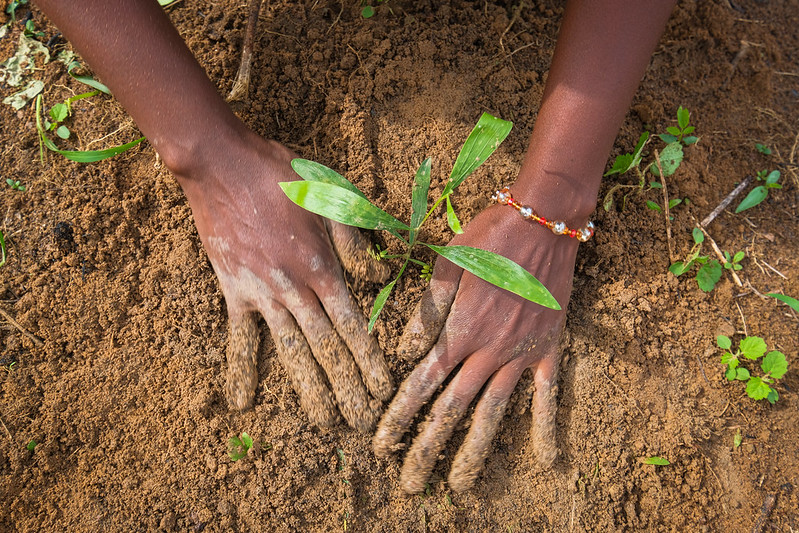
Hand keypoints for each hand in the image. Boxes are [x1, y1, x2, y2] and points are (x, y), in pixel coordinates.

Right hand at [176, 131, 393, 431]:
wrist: (221, 163)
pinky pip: (238, 336)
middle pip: (326, 346)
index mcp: (323, 267)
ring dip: (307, 387)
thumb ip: (357, 239)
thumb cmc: (281, 172)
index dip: (369, 358)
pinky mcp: (233, 290)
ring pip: (290, 349)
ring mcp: (261, 294)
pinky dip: (240, 369)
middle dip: (346, 384)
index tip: (382, 388)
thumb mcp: (333, 194)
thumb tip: (380, 277)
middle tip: (360, 419)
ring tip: (321, 420)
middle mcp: (295, 289)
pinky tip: (242, 401)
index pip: (353, 324)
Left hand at [373, 202, 579, 491]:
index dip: (400, 415)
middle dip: (428, 448)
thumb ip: (427, 310)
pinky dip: (546, 426)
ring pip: (495, 412)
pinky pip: (548, 394)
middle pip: (453, 409)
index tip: (381, 444)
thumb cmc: (490, 237)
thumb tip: (405, 352)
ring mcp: (522, 354)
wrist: (543, 221)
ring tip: (461, 485)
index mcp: (460, 330)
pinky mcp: (549, 349)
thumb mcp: (448, 264)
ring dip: (475, 451)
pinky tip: (545, 459)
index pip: (422, 383)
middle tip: (411, 483)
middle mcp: (489, 351)